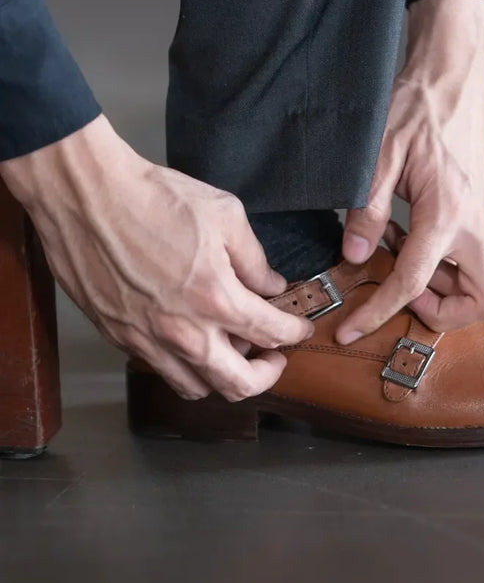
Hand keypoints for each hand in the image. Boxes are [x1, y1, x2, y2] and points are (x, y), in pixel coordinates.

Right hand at [0, 115, 312, 400]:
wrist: (84, 194)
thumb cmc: (153, 198)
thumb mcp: (226, 215)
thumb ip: (255, 259)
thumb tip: (270, 286)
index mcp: (216, 298)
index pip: (272, 335)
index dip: (294, 334)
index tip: (299, 329)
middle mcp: (183, 331)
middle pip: (239, 385)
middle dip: (267, 374)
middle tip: (273, 355)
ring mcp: (147, 339)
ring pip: (197, 388)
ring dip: (223, 374)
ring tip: (232, 348)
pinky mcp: (119, 337)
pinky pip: (161, 370)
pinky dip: (185, 366)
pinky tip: (192, 339)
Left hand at [337, 0, 483, 343]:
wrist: (456, 76)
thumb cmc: (419, 106)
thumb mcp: (378, 154)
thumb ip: (366, 209)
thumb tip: (355, 255)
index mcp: (448, 215)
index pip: (413, 283)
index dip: (378, 313)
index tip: (352, 329)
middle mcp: (476, 225)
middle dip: (447, 314)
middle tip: (405, 293)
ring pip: (483, 285)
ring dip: (446, 291)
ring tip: (401, 258)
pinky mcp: (482, 214)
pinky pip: (473, 261)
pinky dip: (446, 267)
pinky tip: (412, 238)